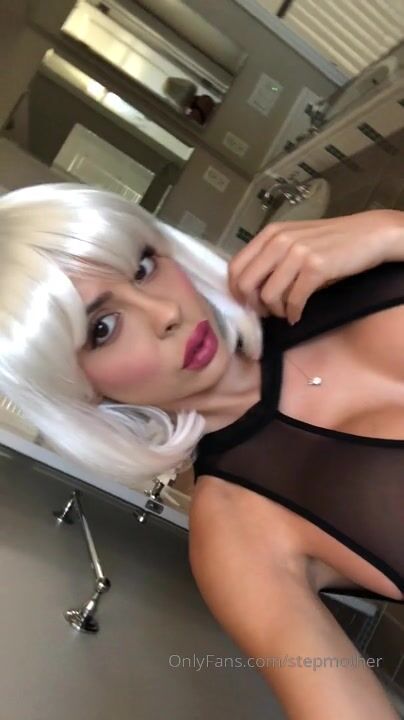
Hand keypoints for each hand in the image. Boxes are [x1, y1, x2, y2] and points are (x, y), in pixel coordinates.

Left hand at [228, 209, 399, 324]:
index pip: (235, 267)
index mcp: (270, 234)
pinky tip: (298, 315)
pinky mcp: (315, 267)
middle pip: (246, 284)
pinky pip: (294, 301)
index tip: (247, 304)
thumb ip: (271, 258)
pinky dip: (294, 314)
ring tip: (286, 312)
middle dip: (253, 305)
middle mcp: (279, 241)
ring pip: (269, 295)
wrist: (367, 235)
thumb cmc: (329, 242)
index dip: (236, 291)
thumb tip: (250, 290)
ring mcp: (297, 253)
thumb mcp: (294, 242)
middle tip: (267, 312)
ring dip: (276, 311)